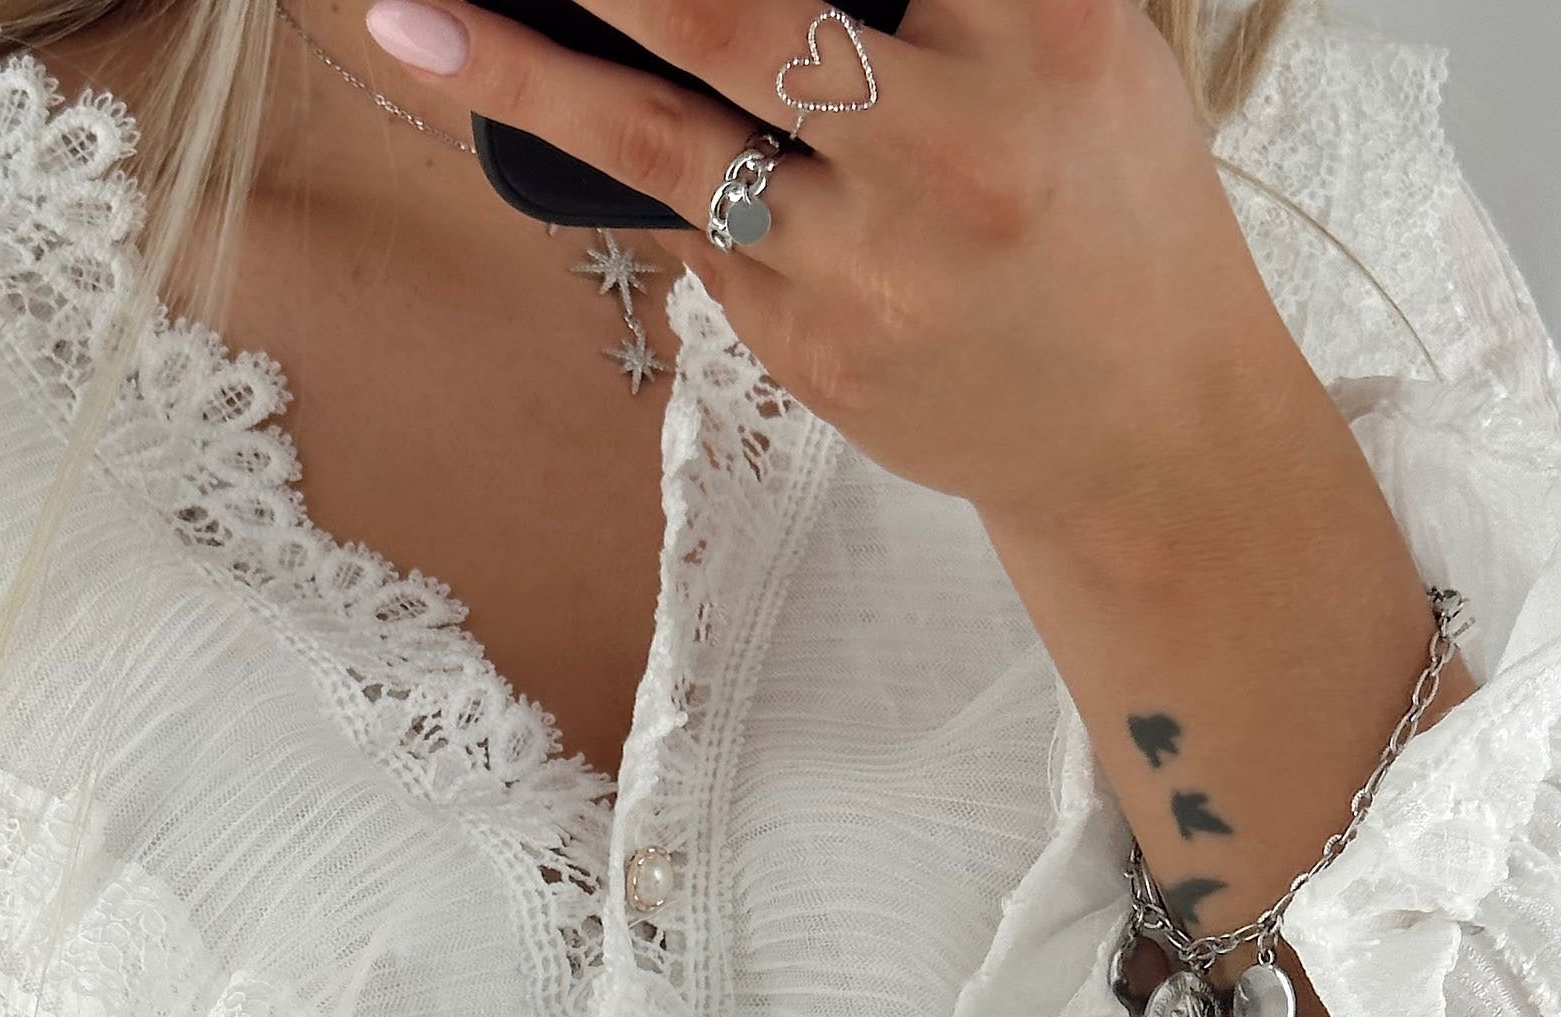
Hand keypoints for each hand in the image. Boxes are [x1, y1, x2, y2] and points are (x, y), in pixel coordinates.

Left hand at [363, 0, 1320, 551]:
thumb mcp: (1077, 46)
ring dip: (527, 77)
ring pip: (667, 146)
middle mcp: (957, 145)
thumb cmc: (1104, 202)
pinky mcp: (818, 355)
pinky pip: (706, 238)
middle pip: (737, 20)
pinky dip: (675, 181)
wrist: (1147, 430)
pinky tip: (641, 146)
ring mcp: (875, 264)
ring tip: (413, 22)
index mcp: (1048, 29)